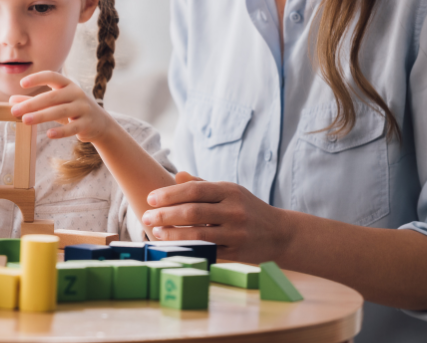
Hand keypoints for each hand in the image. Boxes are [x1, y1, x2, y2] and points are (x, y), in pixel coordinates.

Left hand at [9, 71, 115, 142]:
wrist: (100, 123)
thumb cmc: (72, 110)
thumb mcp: (55, 103)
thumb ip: (35, 101)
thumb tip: (12, 101)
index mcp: (68, 84)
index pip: (52, 76)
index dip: (38, 78)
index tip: (22, 84)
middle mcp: (76, 93)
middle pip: (52, 96)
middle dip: (32, 103)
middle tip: (15, 110)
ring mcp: (83, 108)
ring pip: (60, 111)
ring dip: (41, 115)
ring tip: (25, 120)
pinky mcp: (87, 123)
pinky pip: (73, 127)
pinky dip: (61, 132)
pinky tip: (49, 134)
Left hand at [142, 172, 292, 263]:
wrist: (280, 233)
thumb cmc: (247, 209)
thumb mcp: (229, 192)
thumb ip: (202, 185)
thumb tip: (177, 175)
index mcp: (229, 191)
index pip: (194, 190)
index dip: (169, 194)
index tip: (150, 199)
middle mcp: (234, 210)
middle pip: (193, 212)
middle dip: (165, 214)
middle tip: (146, 216)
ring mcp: (236, 232)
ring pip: (198, 234)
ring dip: (173, 234)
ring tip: (155, 232)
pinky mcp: (236, 252)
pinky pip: (207, 251)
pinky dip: (188, 249)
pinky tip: (173, 246)